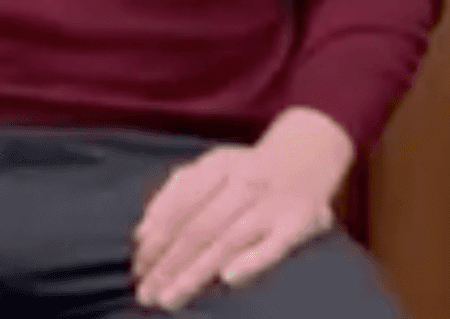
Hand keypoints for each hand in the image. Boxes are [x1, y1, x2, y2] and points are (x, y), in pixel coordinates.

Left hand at [131, 108, 354, 310]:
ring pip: (228, 241)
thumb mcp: (213, 166)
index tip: (138, 267)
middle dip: (169, 263)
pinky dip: (252, 261)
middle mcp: (244, 183)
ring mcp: (271, 204)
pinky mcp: (297, 224)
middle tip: (146, 293)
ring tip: (170, 298)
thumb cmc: (249, 168)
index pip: (181, 205)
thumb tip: (143, 232)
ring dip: (196, 271)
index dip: (157, 237)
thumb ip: (178, 193)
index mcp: (220, 166)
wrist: (310, 151)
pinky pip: (273, 247)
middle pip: (200, 227)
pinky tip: (228, 279)